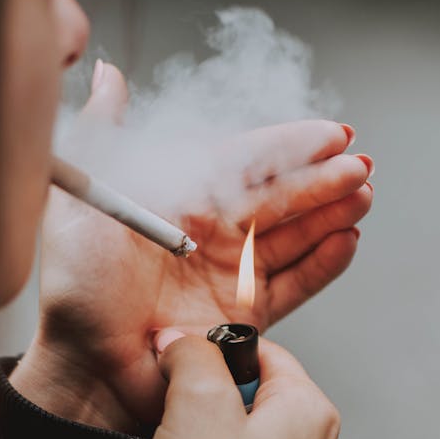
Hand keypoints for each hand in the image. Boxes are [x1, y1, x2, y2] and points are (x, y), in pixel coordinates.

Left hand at [10, 62, 371, 430]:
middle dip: (321, 178)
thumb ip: (104, 135)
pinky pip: (294, 284)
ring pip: (292, 236)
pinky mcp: (245, 317)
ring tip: (362, 195)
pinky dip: (323, 264)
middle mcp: (210, 233)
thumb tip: (110, 75)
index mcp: (179, 198)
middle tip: (358, 165)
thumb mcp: (84, 199)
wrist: (86, 363)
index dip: (288, 146)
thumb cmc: (77, 284)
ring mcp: (230, 274)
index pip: (244, 161)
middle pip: (277, 197)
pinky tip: (347, 239)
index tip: (330, 134)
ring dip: (330, 214)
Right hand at [141, 331, 338, 438]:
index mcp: (310, 413)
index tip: (178, 365)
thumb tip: (183, 339)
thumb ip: (192, 354)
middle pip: (251, 393)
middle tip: (175, 416)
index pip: (263, 350)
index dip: (212, 350)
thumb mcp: (196, 404)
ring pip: (239, 436)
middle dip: (205, 397)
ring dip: (202, 437)